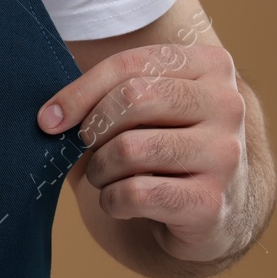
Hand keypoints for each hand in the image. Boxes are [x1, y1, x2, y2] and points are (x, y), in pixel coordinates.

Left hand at [37, 43, 248, 262]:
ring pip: (129, 150)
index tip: (49, 119)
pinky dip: (112, 201)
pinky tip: (122, 203)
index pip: (129, 64)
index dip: (79, 93)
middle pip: (132, 99)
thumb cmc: (161, 148)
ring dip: (100, 170)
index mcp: (211, 66)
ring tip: (109, 177)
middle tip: (92, 150)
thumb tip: (50, 117)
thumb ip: (103, 93)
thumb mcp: (143, 108)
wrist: (212, 213)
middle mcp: (227, 104)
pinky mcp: (211, 202)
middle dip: (94, 130)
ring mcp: (225, 154)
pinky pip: (135, 194)